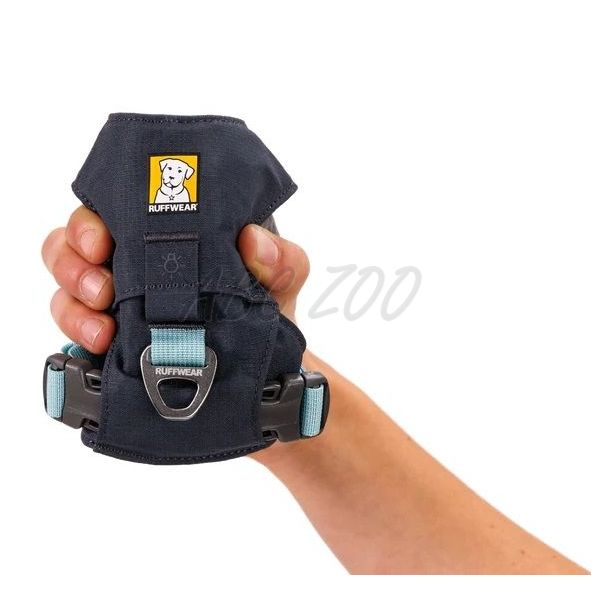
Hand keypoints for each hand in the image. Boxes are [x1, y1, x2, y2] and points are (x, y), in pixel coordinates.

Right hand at [42, 206, 309, 352]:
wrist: (264, 367)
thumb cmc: (266, 306)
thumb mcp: (283, 278)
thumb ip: (280, 258)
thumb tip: (252, 241)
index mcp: (168, 230)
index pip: (115, 208)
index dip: (95, 217)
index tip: (102, 241)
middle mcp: (135, 258)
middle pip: (75, 241)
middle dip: (73, 260)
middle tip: (101, 287)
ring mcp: (119, 299)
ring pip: (66, 285)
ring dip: (71, 302)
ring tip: (102, 326)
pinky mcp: (111, 336)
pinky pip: (73, 328)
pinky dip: (76, 333)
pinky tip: (101, 343)